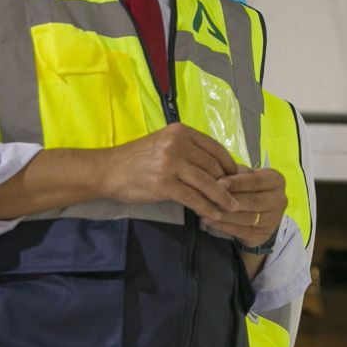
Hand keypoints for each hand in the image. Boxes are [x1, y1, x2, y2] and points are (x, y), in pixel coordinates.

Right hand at [100, 122, 239, 222]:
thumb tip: (217, 168)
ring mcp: (171, 163)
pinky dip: (206, 207)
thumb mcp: (164, 145)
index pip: (215, 148)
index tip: (239, 178)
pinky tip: (214, 215)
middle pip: (213, 165)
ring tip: (233, 208)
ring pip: (207, 182)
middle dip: (228, 184)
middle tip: (238, 196)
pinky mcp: (164, 183)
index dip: (230, 164)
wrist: (107, 170)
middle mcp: (178, 144)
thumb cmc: (135, 159)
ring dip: (222, 198)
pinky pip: (193, 197)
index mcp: (181, 132)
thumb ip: (188, 151)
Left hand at [205, 167, 287, 247]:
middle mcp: (280, 200)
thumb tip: (217, 175)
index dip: (237, 182)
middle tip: (209, 199)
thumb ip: (234, 174)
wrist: (259, 214)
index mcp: (277, 181)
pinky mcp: (264, 235)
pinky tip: (211, 221)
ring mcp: (274, 219)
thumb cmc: (249, 189)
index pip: (256, 180)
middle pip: (252, 200)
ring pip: (246, 218)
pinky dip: (224, 226)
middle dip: (229, 200)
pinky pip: (241, 231)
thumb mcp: (245, 176)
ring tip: (205, 211)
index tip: (219, 183)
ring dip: (224, 215)